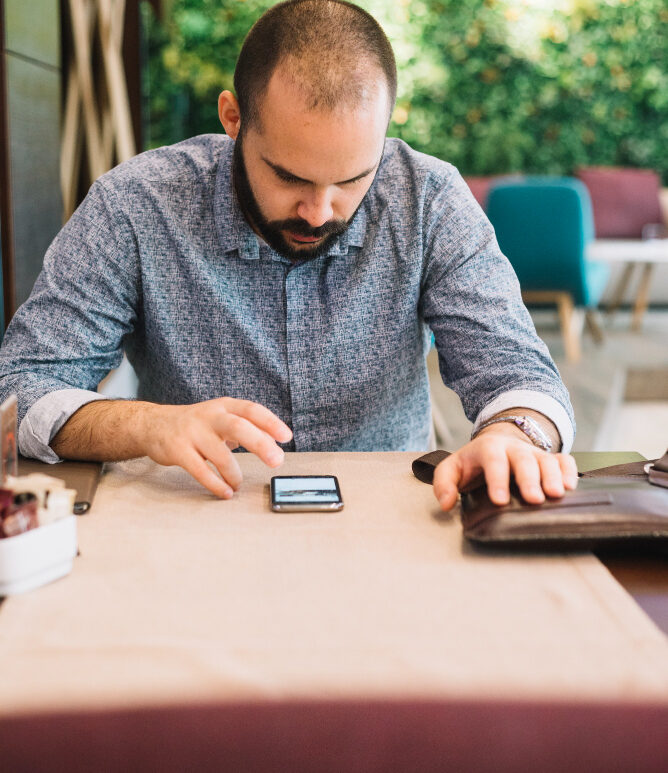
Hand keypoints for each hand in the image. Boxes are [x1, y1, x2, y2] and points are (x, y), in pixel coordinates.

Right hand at [142, 397, 292, 498]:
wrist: (153, 424)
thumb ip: (246, 428)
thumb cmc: (196, 424)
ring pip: (220, 454)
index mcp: (224, 406)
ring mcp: (192, 433)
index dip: (271, 422)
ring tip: (239, 484)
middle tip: (276, 461)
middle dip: (260, 444)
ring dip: (234, 473)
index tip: (287, 437)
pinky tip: (226, 492)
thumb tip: (274, 444)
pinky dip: (216, 484)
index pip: (251, 410)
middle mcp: (209, 416)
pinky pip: (200, 470)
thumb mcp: (221, 417)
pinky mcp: (178, 450)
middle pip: (238, 427)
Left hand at [432, 427, 577, 509]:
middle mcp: (514, 448)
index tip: (499, 501)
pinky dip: (569, 471)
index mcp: (488, 448)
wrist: (496, 443)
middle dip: (529, 479)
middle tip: (534, 499)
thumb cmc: (474, 462)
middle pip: (523, 459)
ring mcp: (534, 453)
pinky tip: (570, 487)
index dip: (497, 480)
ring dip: (552, 476)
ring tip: (557, 495)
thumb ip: (444, 484)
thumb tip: (446, 504)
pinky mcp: (550, 459)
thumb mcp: (452, 468)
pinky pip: (564, 460)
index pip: (493, 461)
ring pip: (546, 460)